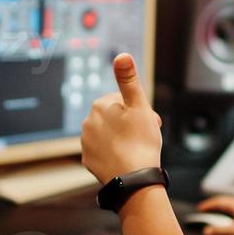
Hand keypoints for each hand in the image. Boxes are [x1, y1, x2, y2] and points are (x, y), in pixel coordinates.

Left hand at [80, 54, 163, 185]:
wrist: (134, 179)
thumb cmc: (140, 142)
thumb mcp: (139, 106)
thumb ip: (128, 79)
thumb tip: (121, 55)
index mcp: (100, 106)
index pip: (122, 100)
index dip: (138, 109)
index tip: (147, 120)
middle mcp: (88, 122)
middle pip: (114, 116)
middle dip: (129, 122)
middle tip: (145, 134)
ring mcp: (86, 142)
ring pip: (108, 133)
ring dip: (121, 136)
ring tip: (135, 147)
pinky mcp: (88, 160)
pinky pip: (103, 150)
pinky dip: (113, 152)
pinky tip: (125, 158)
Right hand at [196, 196, 233, 234]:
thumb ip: (219, 232)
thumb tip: (206, 231)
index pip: (220, 201)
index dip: (208, 205)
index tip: (199, 209)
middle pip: (227, 202)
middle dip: (215, 206)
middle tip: (206, 209)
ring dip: (224, 210)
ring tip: (218, 215)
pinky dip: (233, 216)